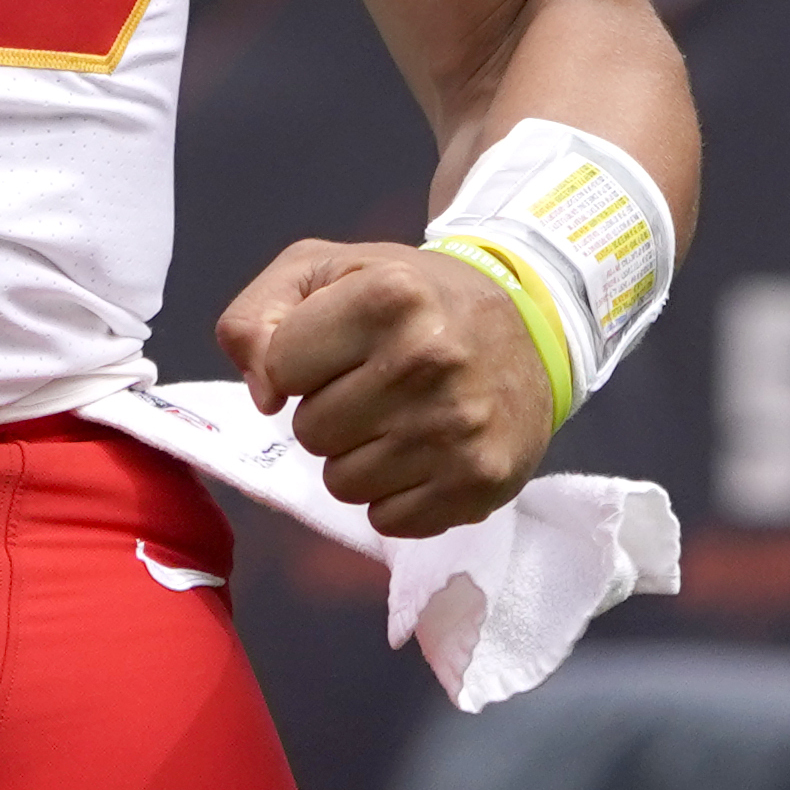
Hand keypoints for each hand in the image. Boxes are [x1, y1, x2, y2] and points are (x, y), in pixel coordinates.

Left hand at [217, 241, 555, 539]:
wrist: (531, 327)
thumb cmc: (413, 296)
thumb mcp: (325, 268)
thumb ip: (258, 315)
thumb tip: (262, 394)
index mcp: (389, 296)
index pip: (279, 367)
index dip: (294, 362)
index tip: (333, 348)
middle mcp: (428, 361)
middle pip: (309, 431)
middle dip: (327, 410)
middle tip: (372, 384)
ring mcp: (457, 429)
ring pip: (342, 483)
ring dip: (357, 456)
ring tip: (398, 416)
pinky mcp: (479, 483)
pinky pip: (387, 520)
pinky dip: (394, 495)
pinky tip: (423, 453)